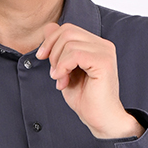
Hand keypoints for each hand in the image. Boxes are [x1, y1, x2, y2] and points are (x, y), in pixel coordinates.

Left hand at [36, 23, 140, 139]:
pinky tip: (63, 80)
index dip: (50, 41)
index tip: (42, 58)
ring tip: (61, 80)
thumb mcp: (65, 70)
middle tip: (54, 74)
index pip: (68, 29)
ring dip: (58, 63)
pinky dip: (63, 66)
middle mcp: (102, 45)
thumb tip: (48, 27)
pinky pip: (76, 54)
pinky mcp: (104, 62)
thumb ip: (58, 49)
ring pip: (69, 42)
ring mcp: (105, 52)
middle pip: (67, 31)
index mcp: (95, 45)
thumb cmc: (85, 99)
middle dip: (53, 52)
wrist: (100, 119)